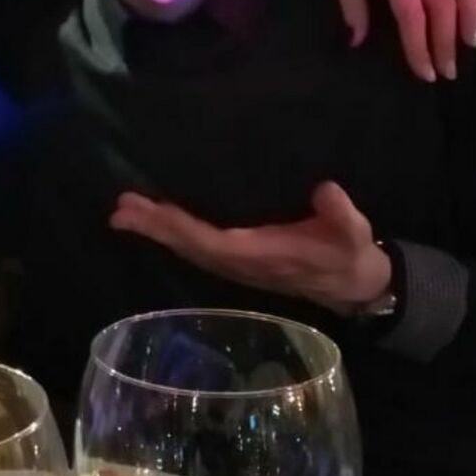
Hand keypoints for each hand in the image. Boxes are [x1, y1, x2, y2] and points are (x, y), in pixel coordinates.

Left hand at [110, 181, 390, 315]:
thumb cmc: (350, 252)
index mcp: (267, 255)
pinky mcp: (239, 260)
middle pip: (193, 248)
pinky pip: (198, 249)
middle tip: (121, 210)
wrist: (352, 284)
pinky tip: (157, 222)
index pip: (218, 243)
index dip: (187, 230)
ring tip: (125, 212)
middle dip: (157, 230)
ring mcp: (239, 266)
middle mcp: (245, 264)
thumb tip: (325, 190)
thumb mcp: (354, 232)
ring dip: (158, 232)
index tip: (159, 213)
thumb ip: (341, 213)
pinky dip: (173, 235)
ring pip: (191, 250)